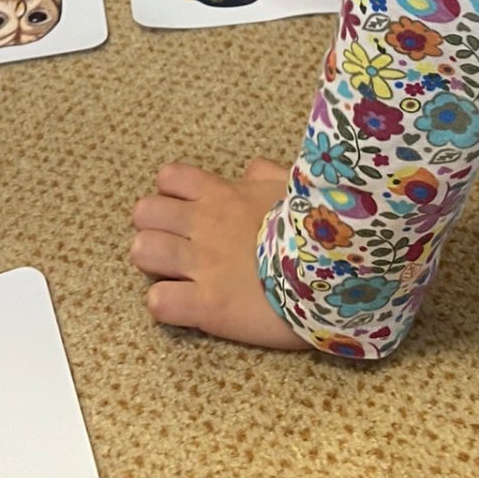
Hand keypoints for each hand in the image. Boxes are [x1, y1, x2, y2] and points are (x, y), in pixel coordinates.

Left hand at [131, 158, 306, 349]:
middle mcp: (205, 224)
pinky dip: (166, 306)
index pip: (169, 178)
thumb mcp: (295, 188)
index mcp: (222, 194)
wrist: (335, 270)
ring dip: (154, 266)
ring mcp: (203, 264)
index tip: (185, 214)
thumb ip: (266, 176)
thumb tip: (251, 170)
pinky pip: (158, 303)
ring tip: (175, 277)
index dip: (170, 196)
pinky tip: (184, 307)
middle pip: (143, 213)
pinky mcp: (207, 305)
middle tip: (175, 248)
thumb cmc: (317, 227)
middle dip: (154, 229)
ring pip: (142, 251)